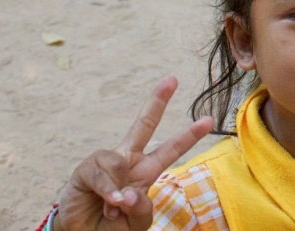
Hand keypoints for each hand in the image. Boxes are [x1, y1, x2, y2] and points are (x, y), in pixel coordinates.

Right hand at [53, 77, 213, 230]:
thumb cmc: (112, 226)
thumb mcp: (137, 222)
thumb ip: (141, 207)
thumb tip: (128, 192)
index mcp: (145, 171)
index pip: (170, 149)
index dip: (188, 135)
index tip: (209, 119)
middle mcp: (128, 161)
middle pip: (144, 124)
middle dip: (156, 101)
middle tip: (172, 79)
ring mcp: (106, 163)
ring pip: (119, 162)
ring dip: (119, 193)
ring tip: (114, 209)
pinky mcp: (85, 170)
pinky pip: (102, 174)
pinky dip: (107, 190)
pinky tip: (109, 202)